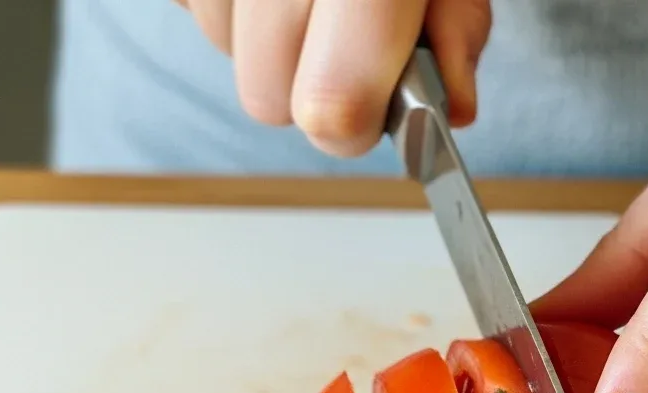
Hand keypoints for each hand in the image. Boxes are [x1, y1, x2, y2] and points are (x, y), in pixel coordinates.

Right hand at [172, 0, 490, 155]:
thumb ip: (455, 23)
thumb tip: (452, 107)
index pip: (332, 104)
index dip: (353, 124)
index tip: (371, 110)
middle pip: (267, 98)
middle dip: (306, 83)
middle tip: (340, 33)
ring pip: (225, 53)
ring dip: (264, 35)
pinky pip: (192, 5)